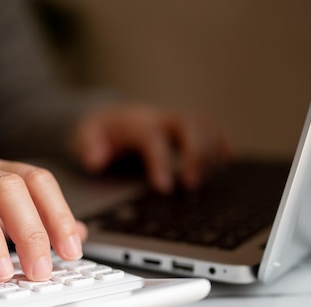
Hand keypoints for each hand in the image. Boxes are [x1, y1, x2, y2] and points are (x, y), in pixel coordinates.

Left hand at [72, 103, 232, 192]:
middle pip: (189, 126)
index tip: (164, 187)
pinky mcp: (185, 129)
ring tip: (213, 176)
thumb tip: (94, 160)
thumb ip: (87, 146)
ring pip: (203, 126)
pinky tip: (226, 160)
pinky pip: (209, 129)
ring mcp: (175, 122)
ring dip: (212, 148)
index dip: (161, 162)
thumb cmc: (98, 130)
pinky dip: (220, 142)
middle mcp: (161, 118)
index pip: (153, 138)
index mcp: (137, 122)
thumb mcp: (84, 136)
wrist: (108, 115)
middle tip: (192, 184)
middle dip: (195, 154)